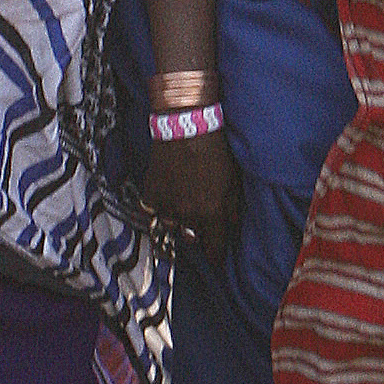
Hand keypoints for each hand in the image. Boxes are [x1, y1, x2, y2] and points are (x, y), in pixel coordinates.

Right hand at [138, 132, 239, 253]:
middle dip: (197, 234)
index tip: (215, 258)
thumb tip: (232, 230)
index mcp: (212, 213)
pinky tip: (169, 191)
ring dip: (178, 219)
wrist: (186, 125)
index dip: (216, 256)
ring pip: (172, 226)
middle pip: (192, 239)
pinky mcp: (150, 194)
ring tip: (183, 200)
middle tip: (200, 219)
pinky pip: (155, 211)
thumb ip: (233, 210)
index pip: (214, 250)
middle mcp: (188, 215)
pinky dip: (161, 205)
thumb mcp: (234, 181)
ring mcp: (166, 206)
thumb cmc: (215, 150)